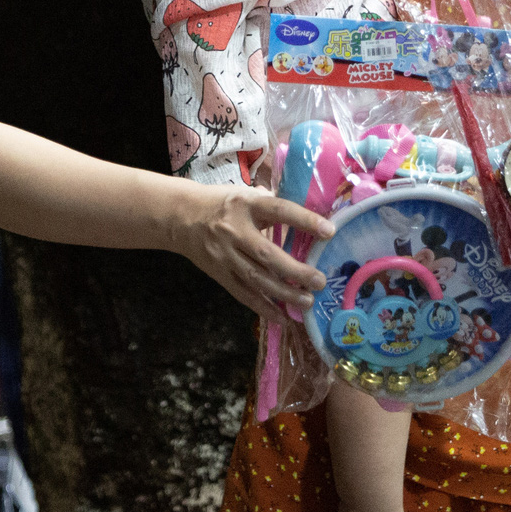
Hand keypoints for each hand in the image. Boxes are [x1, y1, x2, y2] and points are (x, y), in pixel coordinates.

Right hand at [172, 183, 335, 319]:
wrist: (180, 217)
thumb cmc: (220, 203)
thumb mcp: (244, 194)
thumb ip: (271, 202)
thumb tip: (304, 209)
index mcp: (245, 205)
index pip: (279, 211)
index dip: (305, 220)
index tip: (330, 231)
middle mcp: (235, 231)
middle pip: (267, 254)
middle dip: (295, 270)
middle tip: (319, 281)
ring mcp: (225, 255)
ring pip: (256, 278)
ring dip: (284, 293)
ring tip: (307, 302)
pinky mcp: (219, 273)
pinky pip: (243, 294)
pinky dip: (263, 307)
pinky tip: (282, 317)